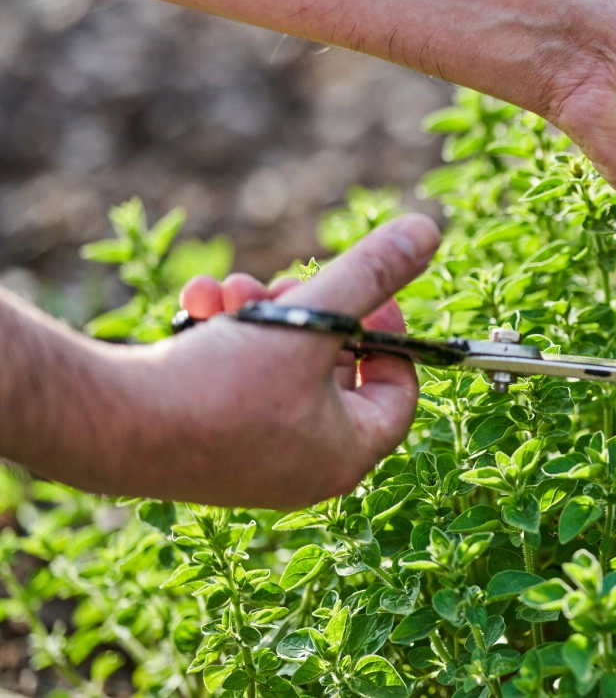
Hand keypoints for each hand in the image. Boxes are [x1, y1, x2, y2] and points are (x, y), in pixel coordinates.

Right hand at [122, 215, 439, 508]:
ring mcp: (251, 463)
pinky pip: (235, 384)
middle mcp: (304, 470)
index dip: (389, 331)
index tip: (364, 292)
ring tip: (234, 290)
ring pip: (279, 368)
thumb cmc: (218, 385)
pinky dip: (223, 340)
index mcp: (346, 454)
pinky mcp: (204, 447)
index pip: (399, 389)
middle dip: (311, 313)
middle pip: (334, 372)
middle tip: (286, 284)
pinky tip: (199, 306)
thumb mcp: (313, 316)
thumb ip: (373, 271)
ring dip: (261, 316)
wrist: (104, 422)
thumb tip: (425, 231)